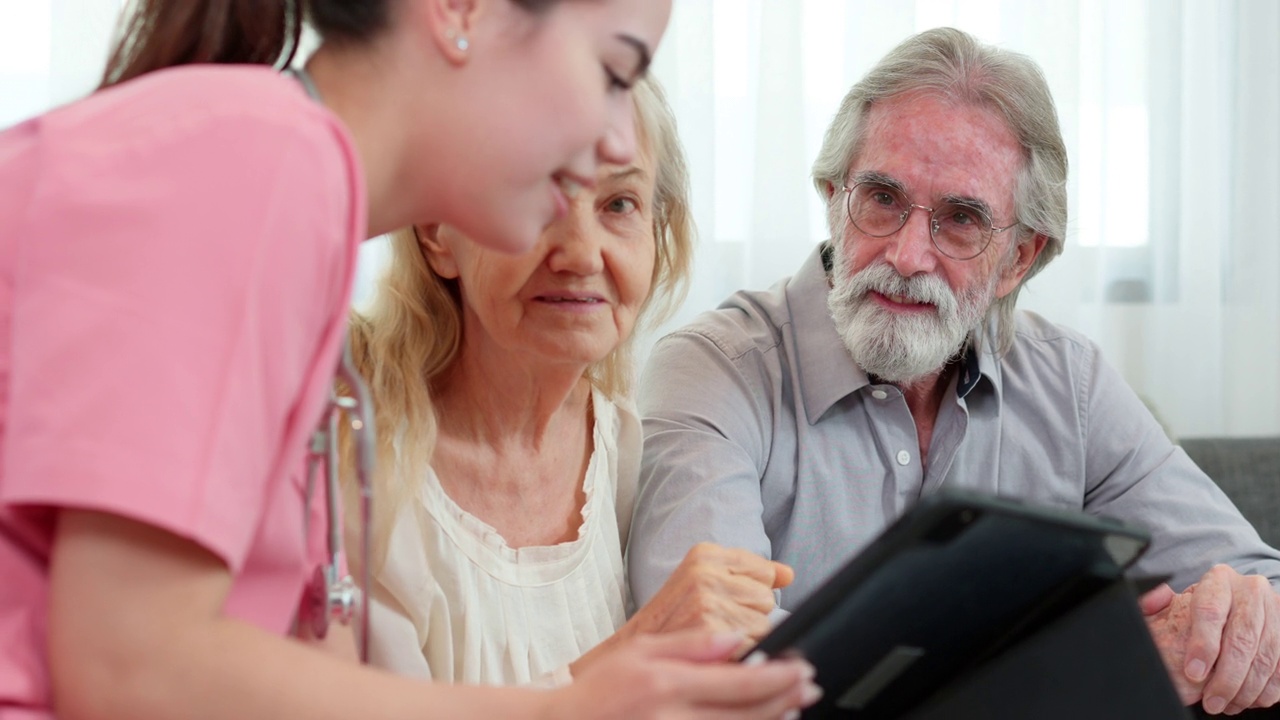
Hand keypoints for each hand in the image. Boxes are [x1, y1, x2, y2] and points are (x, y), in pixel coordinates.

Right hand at [546, 630, 819, 719]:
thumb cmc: (602, 689)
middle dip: (786, 699)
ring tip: (794, 707)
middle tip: (810, 687)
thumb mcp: (641, 650)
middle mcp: (675, 718)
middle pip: (749, 714)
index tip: (802, 668)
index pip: (739, 681)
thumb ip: (691, 644)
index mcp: (668, 683)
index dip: (778, 676)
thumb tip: (737, 639)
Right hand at [628, 543, 793, 645]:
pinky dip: (742, 656)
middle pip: (766, 598)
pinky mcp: (711, 633)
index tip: (728, 602)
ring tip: (715, 640)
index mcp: (704, 554)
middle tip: (716, 623)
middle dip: (749, 615)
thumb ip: (748, 573)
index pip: (764, 570)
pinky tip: (719, 654)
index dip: (750, 593)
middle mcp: (706, 574)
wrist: (630, 652)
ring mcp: (708, 603)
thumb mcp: (700, 581)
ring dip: (747, 639)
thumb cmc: (669, 619)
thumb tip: (788, 574)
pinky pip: (754, 646)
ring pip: (764, 625)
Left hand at [1142, 566, 1279, 713]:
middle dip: (1226, 677)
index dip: (1202, 645)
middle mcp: (1251, 591)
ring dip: (1246, 689)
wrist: (1241, 601)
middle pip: (1242, 638)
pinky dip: (1267, 688)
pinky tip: (1249, 700)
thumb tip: (1150, 604)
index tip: (1193, 672)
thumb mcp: (1177, 600)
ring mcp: (1275, 609)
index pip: (1210, 612)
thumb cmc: (1203, 607)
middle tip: (1211, 701)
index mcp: (1219, 580)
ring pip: (1265, 656)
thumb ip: (1157, 604)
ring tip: (1226, 705)